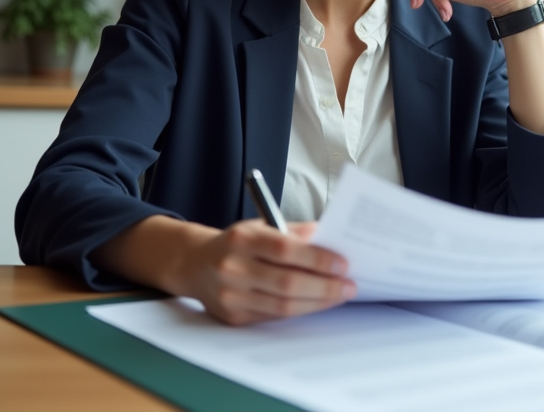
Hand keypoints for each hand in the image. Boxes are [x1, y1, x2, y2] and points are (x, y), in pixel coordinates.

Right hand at [178, 220, 354, 325]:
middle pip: (287, 282)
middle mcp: (233, 267)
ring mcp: (231, 295)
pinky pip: (273, 317)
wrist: (195, 265)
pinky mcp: (233, 316)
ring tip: (339, 295)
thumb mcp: (259, 226)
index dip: (317, 258)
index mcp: (241, 239)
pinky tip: (316, 303)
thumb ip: (292, 231)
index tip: (342, 263)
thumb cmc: (235, 244)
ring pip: (282, 305)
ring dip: (317, 302)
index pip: (285, 249)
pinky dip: (299, 310)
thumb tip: (327, 236)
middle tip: (348, 285)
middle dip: (324, 286)